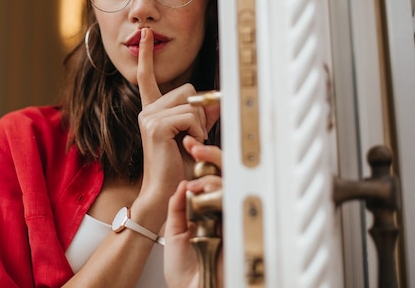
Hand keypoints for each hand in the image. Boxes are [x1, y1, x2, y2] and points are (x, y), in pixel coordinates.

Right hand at [135, 28, 218, 201]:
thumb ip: (203, 115)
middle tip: (193, 136)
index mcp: (153, 110)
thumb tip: (218, 97)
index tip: (144, 35)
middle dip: (199, 112)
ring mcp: (149, 116)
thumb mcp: (195, 134)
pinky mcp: (156, 126)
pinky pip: (190, 117)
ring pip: (191, 104)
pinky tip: (187, 147)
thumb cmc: (180, 166)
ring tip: (188, 144)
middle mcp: (148, 110)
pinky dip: (197, 133)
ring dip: (199, 125)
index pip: (147, 77)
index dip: (146, 55)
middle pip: (188, 89)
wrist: (166, 191)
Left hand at [164, 136, 222, 287]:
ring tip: (195, 184)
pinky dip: (220, 196)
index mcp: (208, 209)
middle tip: (196, 147)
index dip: (203, 159)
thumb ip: (178, 206)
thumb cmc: (185, 270)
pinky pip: (235, 204)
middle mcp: (223, 211)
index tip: (190, 145)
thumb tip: (182, 182)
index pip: (211, 177)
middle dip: (213, 156)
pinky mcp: (239, 229)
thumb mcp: (174, 230)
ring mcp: (232, 219)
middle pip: (227, 175)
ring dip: (213, 178)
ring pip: (233, 186)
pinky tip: (205, 196)